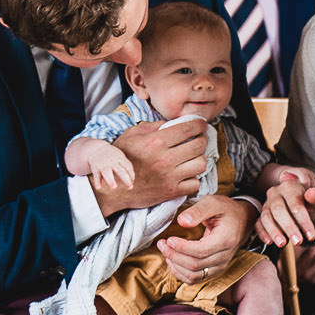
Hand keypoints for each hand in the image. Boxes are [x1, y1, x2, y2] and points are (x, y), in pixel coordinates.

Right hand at [69, 136, 133, 187]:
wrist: (96, 148)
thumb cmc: (111, 155)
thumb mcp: (120, 156)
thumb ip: (126, 165)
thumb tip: (132, 179)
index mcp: (119, 158)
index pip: (127, 166)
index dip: (131, 174)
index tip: (132, 181)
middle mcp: (111, 162)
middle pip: (120, 171)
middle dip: (125, 179)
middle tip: (130, 187)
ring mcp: (103, 165)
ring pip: (107, 172)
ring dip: (110, 180)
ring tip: (114, 186)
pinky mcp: (95, 168)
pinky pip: (96, 175)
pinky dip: (97, 181)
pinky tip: (98, 187)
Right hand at [94, 117, 209, 212]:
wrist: (112, 188)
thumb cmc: (120, 160)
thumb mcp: (131, 136)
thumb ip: (152, 126)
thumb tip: (172, 123)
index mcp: (155, 142)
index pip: (188, 128)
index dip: (199, 124)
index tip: (201, 124)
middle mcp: (165, 159)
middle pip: (199, 145)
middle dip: (202, 139)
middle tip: (199, 138)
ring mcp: (170, 177)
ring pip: (201, 164)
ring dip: (199, 158)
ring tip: (193, 157)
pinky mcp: (172, 192)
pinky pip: (195, 183)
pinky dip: (194, 178)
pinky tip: (186, 174)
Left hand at [159, 194, 252, 282]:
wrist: (241, 220)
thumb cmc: (225, 210)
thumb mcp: (213, 203)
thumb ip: (197, 211)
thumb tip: (182, 221)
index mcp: (226, 239)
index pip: (201, 251)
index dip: (181, 248)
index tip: (169, 239)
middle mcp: (225, 256)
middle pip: (195, 265)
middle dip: (174, 255)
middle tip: (161, 243)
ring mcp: (220, 265)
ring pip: (194, 275)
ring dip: (175, 265)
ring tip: (166, 250)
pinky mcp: (214, 270)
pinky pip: (195, 279)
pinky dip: (180, 273)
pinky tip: (172, 261)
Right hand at [257, 164, 314, 246]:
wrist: (301, 203)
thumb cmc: (310, 203)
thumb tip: (312, 193)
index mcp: (289, 187)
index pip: (295, 204)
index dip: (303, 221)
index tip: (311, 236)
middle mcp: (275, 193)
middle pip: (278, 210)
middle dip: (288, 227)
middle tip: (298, 241)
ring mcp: (266, 204)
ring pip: (266, 217)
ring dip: (274, 232)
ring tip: (282, 244)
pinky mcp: (261, 214)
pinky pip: (258, 223)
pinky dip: (262, 233)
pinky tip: (269, 242)